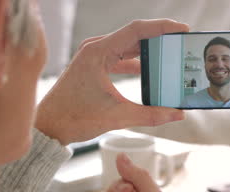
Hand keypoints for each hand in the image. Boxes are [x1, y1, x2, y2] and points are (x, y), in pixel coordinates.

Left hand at [35, 19, 189, 144]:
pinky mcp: (94, 66)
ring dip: (148, 51)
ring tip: (170, 56)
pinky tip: (150, 72)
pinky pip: (120, 58)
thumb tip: (178, 115)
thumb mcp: (117, 117)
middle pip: (134, 36)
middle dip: (159, 39)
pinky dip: (136, 63)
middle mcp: (95, 49)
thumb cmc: (73, 117)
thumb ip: (151, 115)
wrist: (48, 126)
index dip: (162, 27)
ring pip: (127, 47)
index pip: (136, 30)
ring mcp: (93, 56)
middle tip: (181, 43)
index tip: (182, 30)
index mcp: (98, 52)